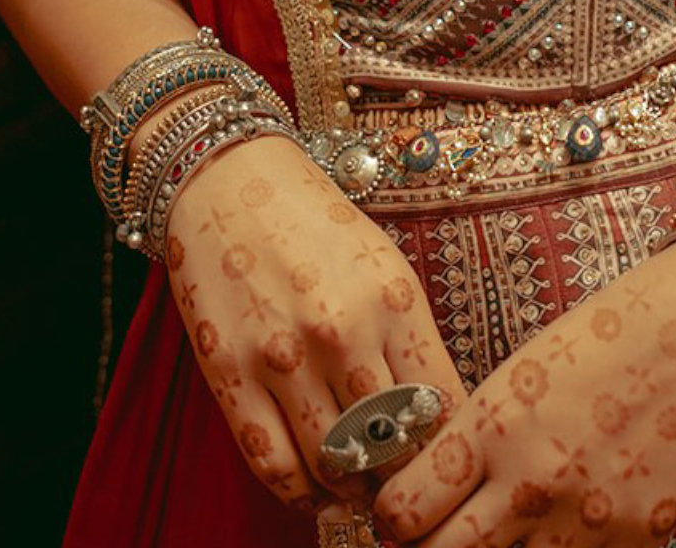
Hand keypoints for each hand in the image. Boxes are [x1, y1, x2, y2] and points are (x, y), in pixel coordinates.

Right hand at [164, 132, 466, 514]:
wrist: (227, 179)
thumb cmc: (314, 224)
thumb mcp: (383, 265)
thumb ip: (409, 339)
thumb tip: (436, 422)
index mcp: (394, 298)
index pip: (442, 410)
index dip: (448, 455)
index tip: (446, 470)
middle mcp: (342, 330)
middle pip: (390, 448)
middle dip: (402, 482)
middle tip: (404, 493)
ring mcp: (282, 355)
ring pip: (333, 465)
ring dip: (352, 493)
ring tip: (361, 493)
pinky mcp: (229, 374)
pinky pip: (273, 464)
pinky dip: (298, 495)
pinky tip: (314, 494)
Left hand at [374, 241, 675, 544]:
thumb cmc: (615, 333)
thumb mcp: (527, 370)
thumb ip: (480, 436)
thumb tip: (436, 492)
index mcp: (495, 423)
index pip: (405, 511)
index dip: (393, 520)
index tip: (400, 515)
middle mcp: (532, 481)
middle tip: (439, 535)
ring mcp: (586, 520)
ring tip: (507, 526)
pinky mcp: (637, 542)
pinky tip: (568, 526)